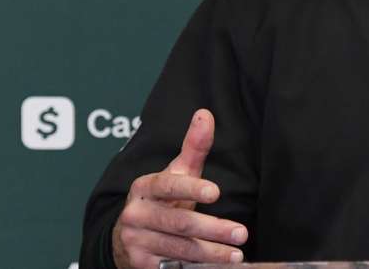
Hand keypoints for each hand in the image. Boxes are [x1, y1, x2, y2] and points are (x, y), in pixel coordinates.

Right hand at [112, 109, 248, 268]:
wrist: (126, 236)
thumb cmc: (161, 199)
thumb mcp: (175, 173)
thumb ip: (193, 147)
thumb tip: (205, 114)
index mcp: (144, 187)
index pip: (168, 186)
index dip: (191, 189)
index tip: (216, 192)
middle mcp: (136, 215)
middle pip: (179, 223)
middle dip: (213, 229)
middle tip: (242, 233)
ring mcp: (136, 241)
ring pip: (178, 248)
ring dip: (210, 253)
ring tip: (236, 255)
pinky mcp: (140, 264)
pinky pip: (172, 266)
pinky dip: (195, 267)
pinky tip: (216, 266)